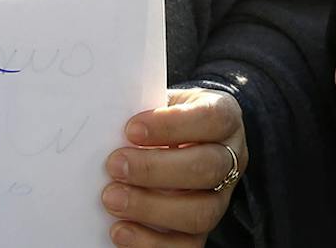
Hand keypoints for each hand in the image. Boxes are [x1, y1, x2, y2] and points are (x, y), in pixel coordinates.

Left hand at [103, 88, 247, 246]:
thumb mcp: (159, 103)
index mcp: (224, 119)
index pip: (213, 119)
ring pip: (201, 211)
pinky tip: (119, 229)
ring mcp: (220, 199)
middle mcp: (230, 160)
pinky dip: (149, 242)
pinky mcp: (201, 232)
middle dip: (156, 169)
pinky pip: (186, 247)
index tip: (131, 129)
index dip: (173, 125)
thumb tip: (105, 124)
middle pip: (209, 168)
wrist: (176, 146)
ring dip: (151, 207)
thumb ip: (144, 109)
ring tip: (111, 198)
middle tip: (114, 165)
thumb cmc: (162, 121)